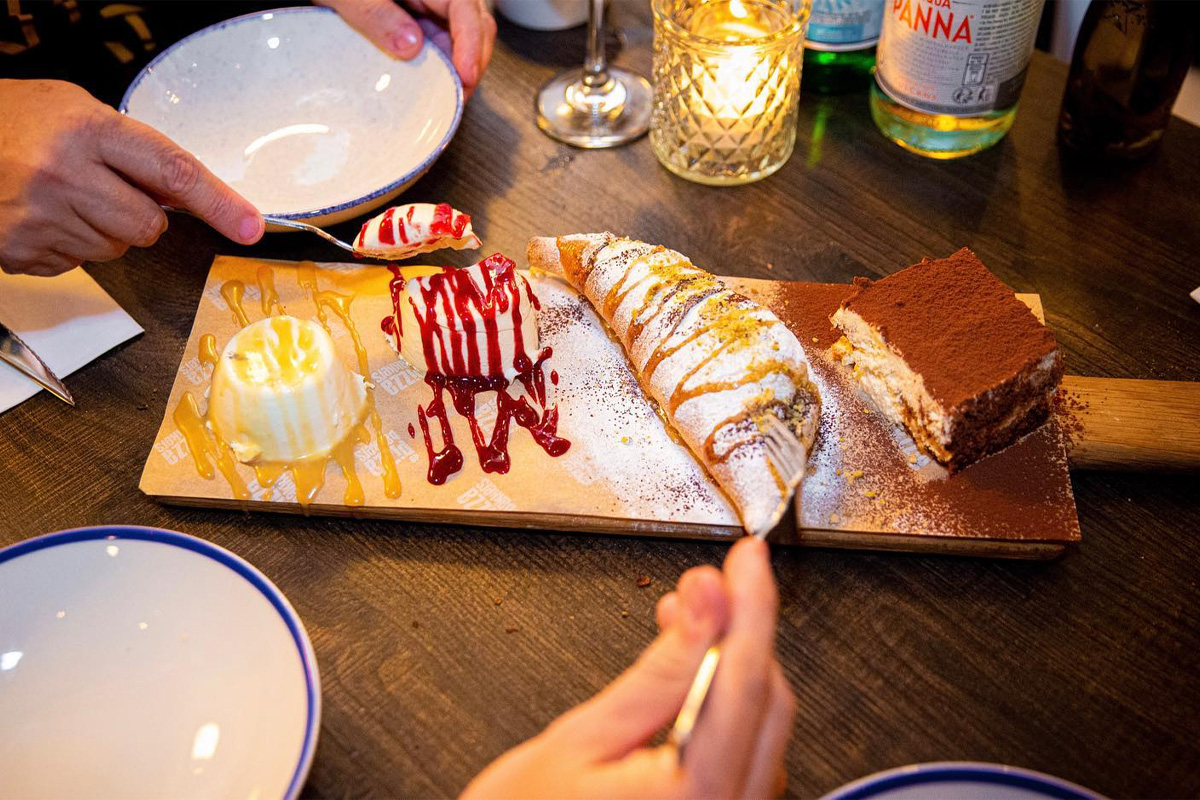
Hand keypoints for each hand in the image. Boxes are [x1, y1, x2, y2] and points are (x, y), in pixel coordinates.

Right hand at [0, 80, 262, 276]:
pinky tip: (41, 215)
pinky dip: (66, 244)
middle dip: (138, 215)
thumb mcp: (76, 113)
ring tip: (61, 197)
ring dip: (100, 230)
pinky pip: (76, 264)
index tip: (250, 226)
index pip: (174, 172)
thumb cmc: (12, 120)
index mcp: (86, 130)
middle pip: (148, 226)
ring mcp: (38, 217)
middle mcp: (63, 174)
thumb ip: (135, 150)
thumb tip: (192, 195)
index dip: (219, 203)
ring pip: (115, 250)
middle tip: (102, 189)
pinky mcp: (20, 251)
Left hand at [318, 0, 496, 96]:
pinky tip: (431, 86)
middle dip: (472, 63)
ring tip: (445, 98)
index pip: (465, 8)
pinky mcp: (418, 18)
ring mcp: (429, 5)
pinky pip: (440, 42)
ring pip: (462, 37)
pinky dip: (441, 66)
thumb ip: (376, 14)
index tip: (465, 75)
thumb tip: (410, 46)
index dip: (470, 44)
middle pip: (475, 25)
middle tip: (457, 98)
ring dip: (458, 68)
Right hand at [462, 537, 794, 798]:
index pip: (744, 676)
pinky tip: (693, 679)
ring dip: (733, 666)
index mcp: (693, 796)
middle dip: (742, 630)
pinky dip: (725, 707)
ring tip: (688, 622)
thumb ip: (657, 671)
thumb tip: (706, 600)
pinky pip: (745, 757)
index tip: (748, 558)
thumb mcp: (579, 740)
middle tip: (713, 581)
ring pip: (762, 728)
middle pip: (766, 701)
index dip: (751, 604)